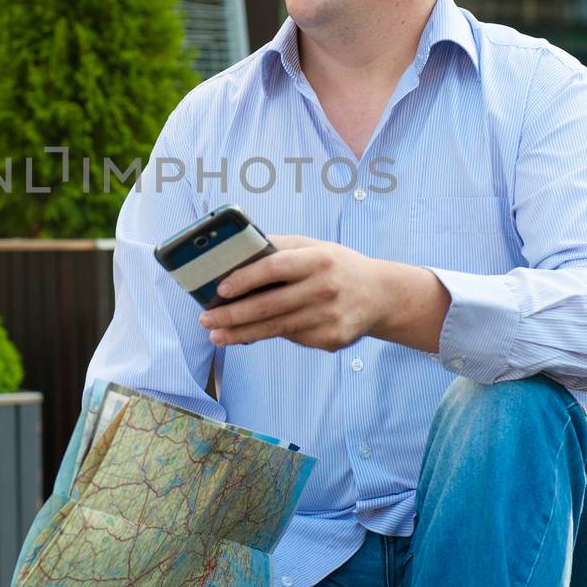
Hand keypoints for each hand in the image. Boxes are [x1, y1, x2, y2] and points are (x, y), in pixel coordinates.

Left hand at [198, 234, 389, 351]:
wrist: (380, 295)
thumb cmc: (336, 266)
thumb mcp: (313, 247)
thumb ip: (278, 248)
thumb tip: (236, 255)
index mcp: (318, 259)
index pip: (274, 268)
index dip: (244, 278)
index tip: (219, 288)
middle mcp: (324, 288)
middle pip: (269, 305)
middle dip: (232, 314)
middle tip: (205, 319)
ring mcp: (329, 317)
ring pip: (275, 328)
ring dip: (240, 334)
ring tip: (216, 334)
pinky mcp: (331, 339)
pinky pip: (292, 338)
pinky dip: (269, 335)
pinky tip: (249, 335)